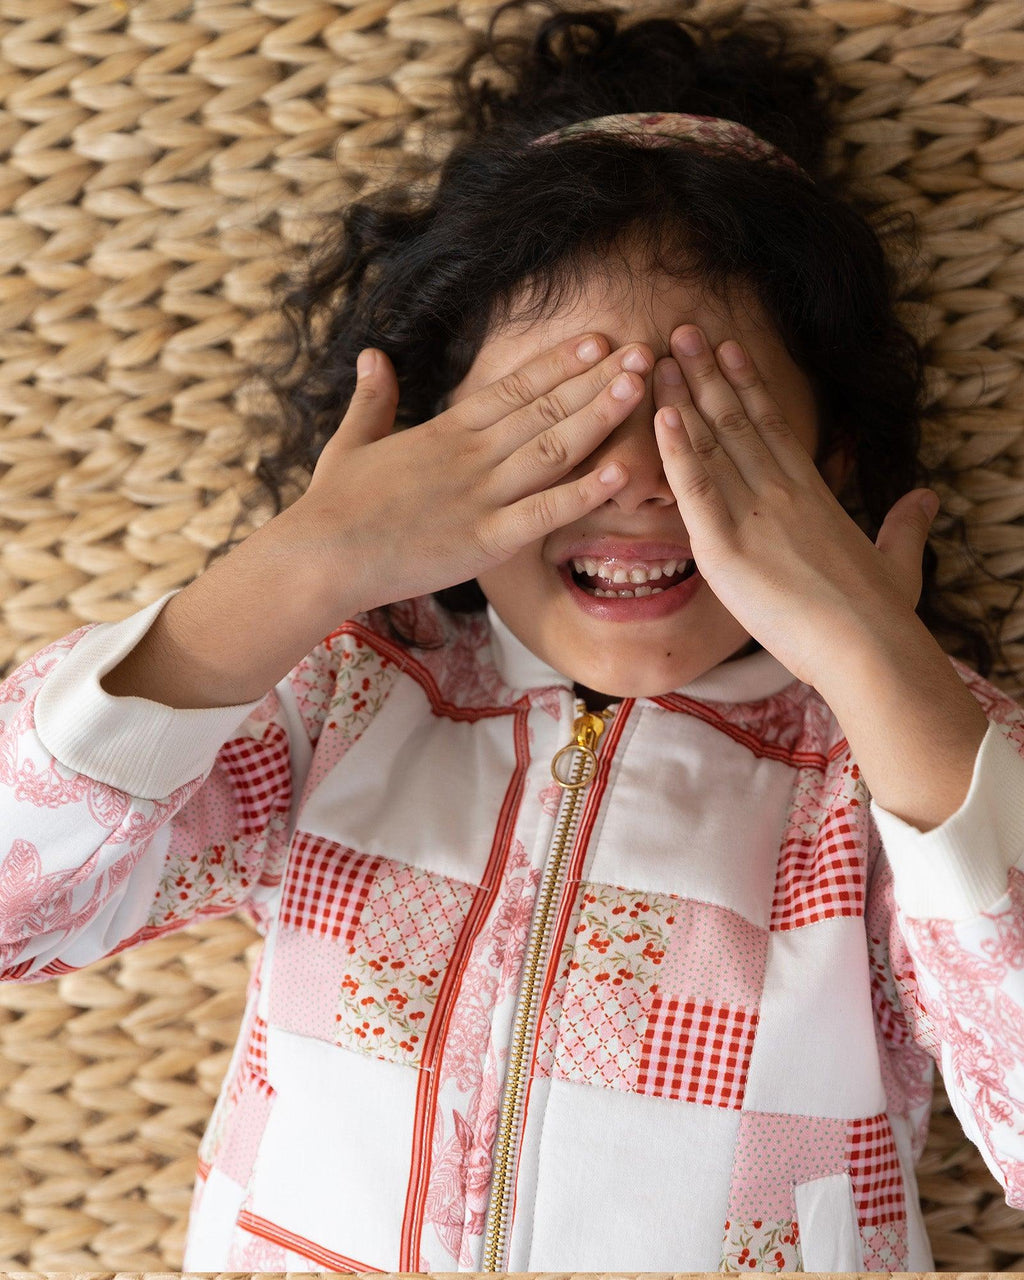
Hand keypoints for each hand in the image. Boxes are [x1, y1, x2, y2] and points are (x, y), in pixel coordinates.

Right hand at [293, 333, 646, 615]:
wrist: (318, 556)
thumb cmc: (333, 506)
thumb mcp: (351, 442)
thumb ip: (373, 399)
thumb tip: (372, 355)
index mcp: (446, 432)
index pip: (513, 386)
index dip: (559, 362)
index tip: (597, 340)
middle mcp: (471, 456)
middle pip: (545, 408)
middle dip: (596, 380)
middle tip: (644, 352)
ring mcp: (481, 497)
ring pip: (552, 449)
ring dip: (598, 417)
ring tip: (638, 388)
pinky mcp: (484, 541)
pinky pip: (544, 513)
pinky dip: (583, 493)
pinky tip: (621, 473)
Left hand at [650, 324, 939, 689]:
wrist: (868, 648)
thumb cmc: (881, 614)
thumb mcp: (899, 561)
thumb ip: (906, 525)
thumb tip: (927, 499)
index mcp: (813, 493)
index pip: (774, 424)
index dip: (748, 382)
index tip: (730, 347)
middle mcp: (781, 492)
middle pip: (736, 420)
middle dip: (706, 372)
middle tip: (681, 330)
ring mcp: (753, 515)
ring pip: (711, 443)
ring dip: (682, 397)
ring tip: (658, 355)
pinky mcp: (726, 548)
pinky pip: (695, 490)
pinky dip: (674, 451)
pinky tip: (658, 415)